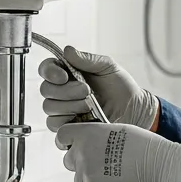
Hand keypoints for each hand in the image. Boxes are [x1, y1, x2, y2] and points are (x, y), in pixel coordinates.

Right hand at [38, 47, 158, 132]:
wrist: (134, 109)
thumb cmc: (121, 87)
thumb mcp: (107, 67)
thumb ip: (88, 59)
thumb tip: (68, 51)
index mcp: (67, 74)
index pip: (46, 69)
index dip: (50, 72)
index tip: (64, 76)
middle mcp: (62, 93)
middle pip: (46, 90)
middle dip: (67, 91)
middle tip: (87, 90)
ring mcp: (64, 112)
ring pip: (50, 109)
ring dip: (71, 106)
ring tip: (90, 106)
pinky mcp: (68, 130)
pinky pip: (56, 129)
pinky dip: (69, 124)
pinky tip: (85, 120)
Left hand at [55, 123, 180, 181]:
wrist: (161, 170)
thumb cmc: (146, 148)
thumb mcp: (118, 131)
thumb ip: (97, 136)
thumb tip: (88, 144)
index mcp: (87, 135)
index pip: (63, 136)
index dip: (68, 141)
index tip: (74, 146)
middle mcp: (82, 155)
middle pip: (69, 160)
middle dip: (82, 162)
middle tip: (103, 163)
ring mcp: (86, 177)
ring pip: (80, 180)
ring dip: (91, 179)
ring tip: (115, 176)